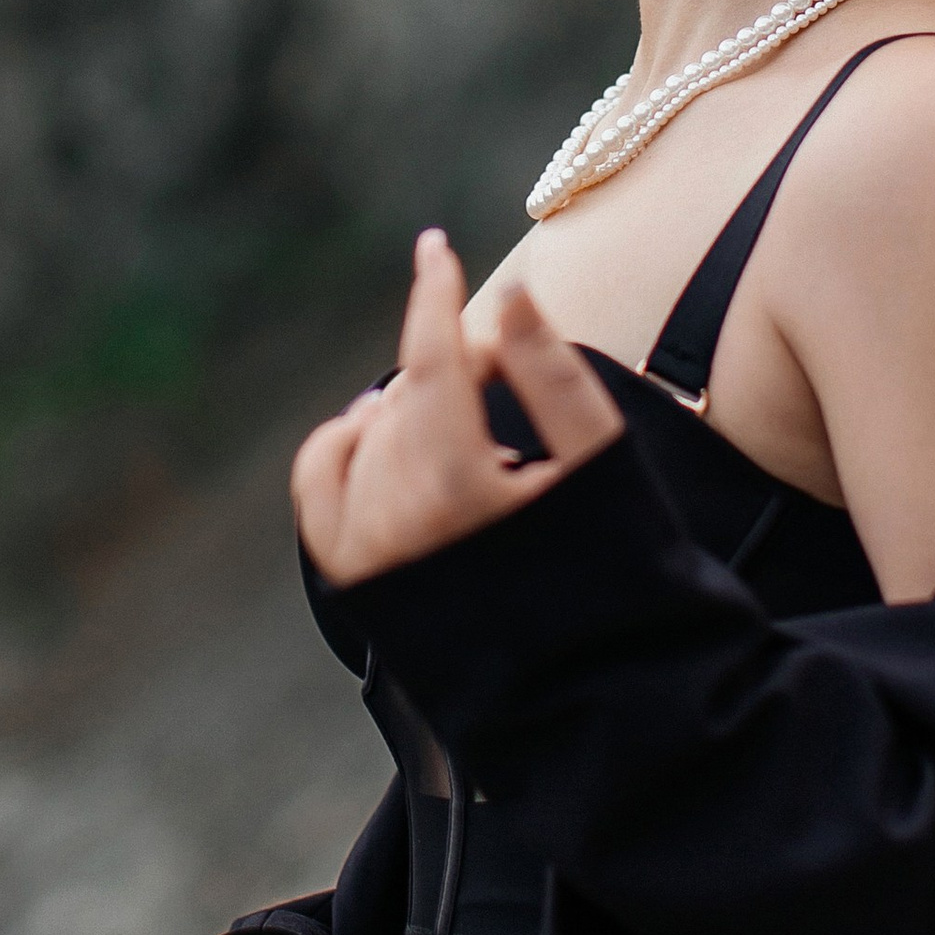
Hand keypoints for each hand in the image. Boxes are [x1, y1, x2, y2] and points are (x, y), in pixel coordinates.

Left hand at [292, 228, 622, 590]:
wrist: (588, 688)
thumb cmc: (615, 571)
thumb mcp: (601, 463)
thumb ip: (550, 372)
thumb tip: (506, 291)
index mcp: (460, 490)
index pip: (432, 361)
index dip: (435, 296)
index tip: (436, 247)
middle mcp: (396, 524)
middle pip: (406, 395)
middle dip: (451, 369)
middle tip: (507, 381)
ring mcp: (366, 556)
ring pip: (367, 433)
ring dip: (409, 409)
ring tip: (466, 424)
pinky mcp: (353, 579)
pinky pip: (319, 481)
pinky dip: (345, 445)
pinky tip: (382, 435)